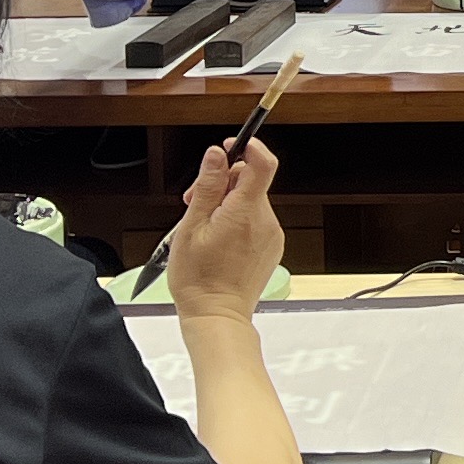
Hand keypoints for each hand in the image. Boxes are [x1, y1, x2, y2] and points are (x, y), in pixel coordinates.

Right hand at [165, 138, 282, 316]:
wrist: (217, 316)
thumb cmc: (199, 279)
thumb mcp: (192, 226)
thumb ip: (207, 187)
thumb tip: (216, 155)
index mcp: (245, 212)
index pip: (262, 163)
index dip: (248, 147)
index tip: (230, 147)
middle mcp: (265, 221)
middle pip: (250, 182)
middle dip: (222, 183)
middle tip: (195, 201)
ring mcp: (271, 235)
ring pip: (251, 201)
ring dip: (228, 203)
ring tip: (204, 225)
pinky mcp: (271, 247)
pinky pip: (256, 220)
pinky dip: (237, 220)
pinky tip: (218, 238)